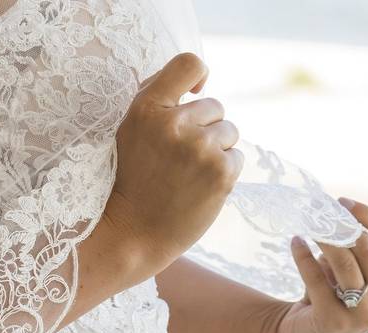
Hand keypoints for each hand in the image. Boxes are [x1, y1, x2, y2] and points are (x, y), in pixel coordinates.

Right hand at [103, 51, 243, 272]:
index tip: (195, 94)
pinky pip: (237, 157)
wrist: (133, 234)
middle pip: (215, 106)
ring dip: (215, 151)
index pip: (189, 64)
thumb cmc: (131, 182)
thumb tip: (198, 80)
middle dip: (204, 128)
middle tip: (179, 159)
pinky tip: (199, 188)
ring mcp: (200, 148)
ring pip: (229, 132)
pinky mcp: (221, 172)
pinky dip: (223, 172)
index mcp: (147, 108)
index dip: (199, 76)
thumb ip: (158, 100)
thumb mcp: (130, 132)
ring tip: (188, 175)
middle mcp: (174, 123)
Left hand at [265, 198, 367, 332]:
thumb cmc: (338, 297)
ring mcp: (365, 316)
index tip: (342, 201)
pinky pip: (316, 279)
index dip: (367, 215)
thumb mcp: (358, 272)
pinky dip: (303, 256)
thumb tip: (340, 213)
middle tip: (318, 208)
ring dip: (324, 237)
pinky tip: (296, 242)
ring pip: (344, 263)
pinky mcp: (334, 322)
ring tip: (307, 222)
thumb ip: (359, 248)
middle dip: (343, 223)